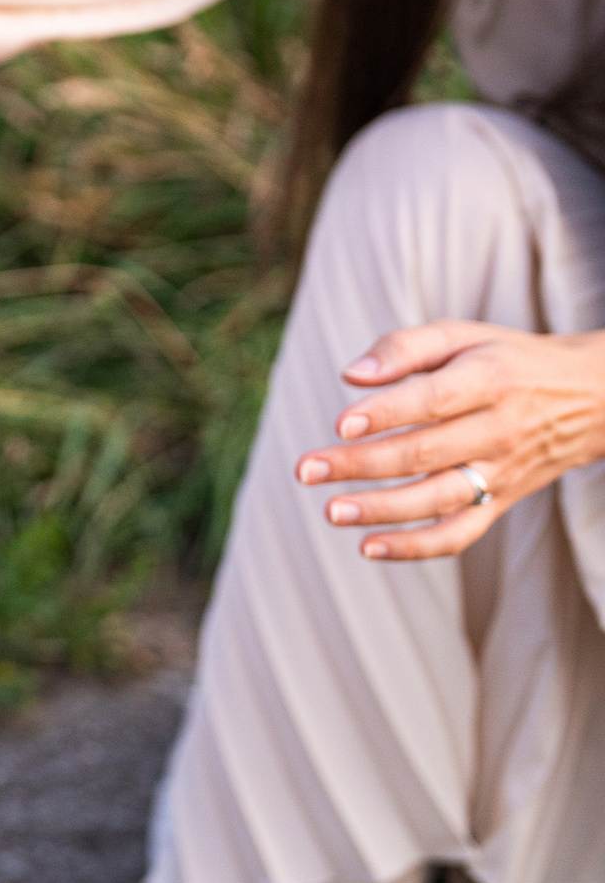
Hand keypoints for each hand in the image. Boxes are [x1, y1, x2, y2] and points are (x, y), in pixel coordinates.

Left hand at [294, 322, 604, 559]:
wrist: (590, 398)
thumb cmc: (506, 360)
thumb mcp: (463, 335)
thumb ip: (405, 347)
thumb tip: (352, 375)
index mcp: (488, 381)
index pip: (432, 401)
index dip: (386, 414)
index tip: (341, 423)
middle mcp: (497, 431)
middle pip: (424, 453)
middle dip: (361, 465)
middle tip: (306, 470)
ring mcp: (500, 472)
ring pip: (439, 499)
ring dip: (383, 511)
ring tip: (331, 511)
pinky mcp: (500, 502)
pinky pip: (460, 534)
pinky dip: (417, 547)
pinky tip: (368, 546)